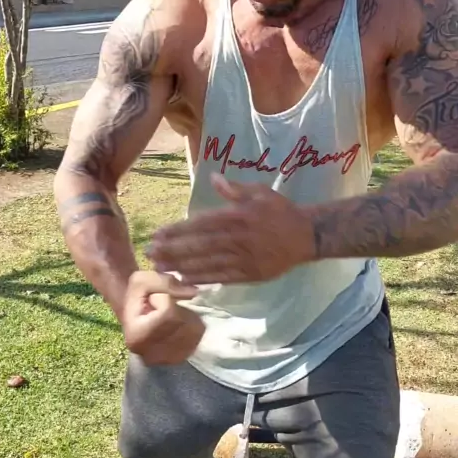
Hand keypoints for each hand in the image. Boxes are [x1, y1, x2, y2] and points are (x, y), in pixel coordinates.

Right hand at [122, 271, 204, 364]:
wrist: (135, 316)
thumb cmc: (138, 296)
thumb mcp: (142, 279)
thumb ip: (166, 282)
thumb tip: (193, 293)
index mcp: (136, 336)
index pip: (167, 312)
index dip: (164, 298)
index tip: (152, 300)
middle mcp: (150, 355)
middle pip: (182, 322)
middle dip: (177, 308)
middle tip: (163, 307)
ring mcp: (166, 361)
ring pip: (193, 330)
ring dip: (187, 316)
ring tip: (171, 316)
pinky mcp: (179, 360)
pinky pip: (198, 337)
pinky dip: (192, 326)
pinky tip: (179, 325)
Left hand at [147, 174, 313, 284]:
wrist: (307, 236)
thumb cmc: (281, 211)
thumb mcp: (260, 192)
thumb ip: (235, 188)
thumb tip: (213, 177)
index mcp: (239, 217)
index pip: (201, 224)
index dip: (178, 231)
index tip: (159, 234)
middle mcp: (238, 239)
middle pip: (199, 246)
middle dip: (172, 250)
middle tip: (150, 252)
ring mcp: (244, 259)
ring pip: (207, 264)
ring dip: (181, 266)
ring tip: (160, 267)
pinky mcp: (249, 275)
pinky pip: (221, 278)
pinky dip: (202, 279)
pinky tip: (184, 279)